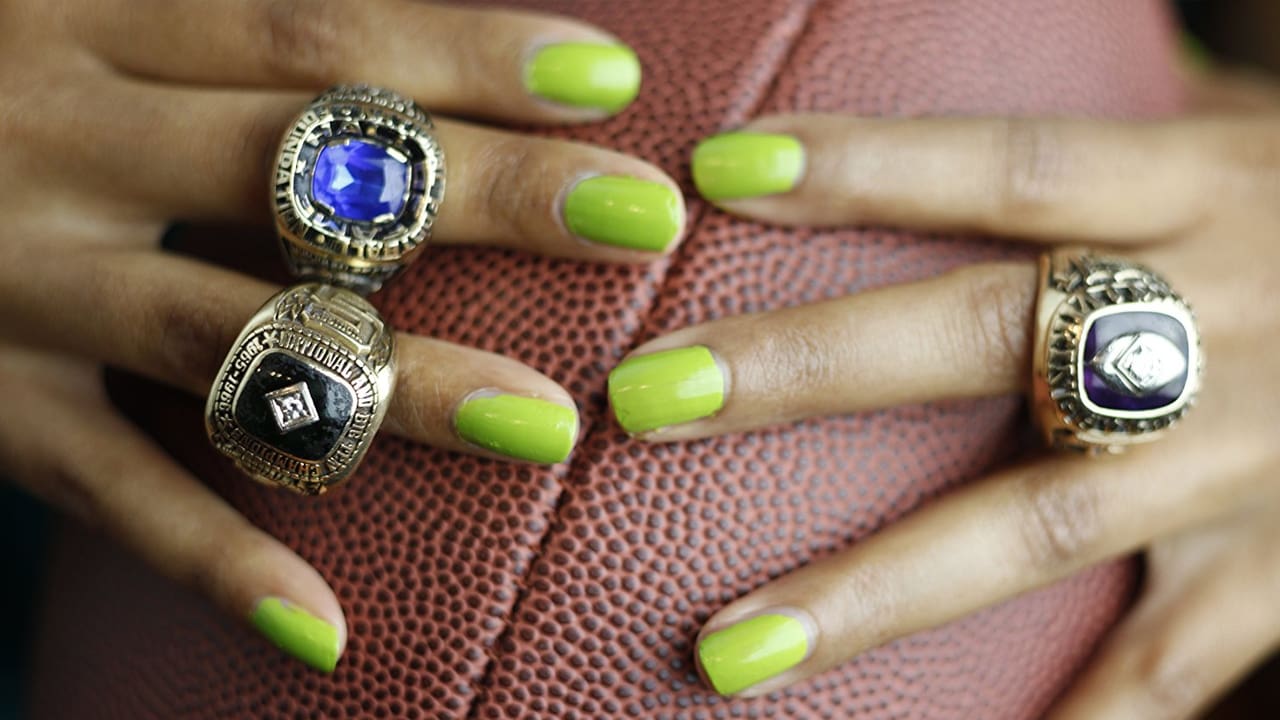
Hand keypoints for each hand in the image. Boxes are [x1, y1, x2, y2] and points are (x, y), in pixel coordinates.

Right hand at [0, 0, 684, 671]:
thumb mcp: (87, 24)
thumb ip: (231, 41)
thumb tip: (405, 67)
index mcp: (96, 29)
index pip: (314, 32)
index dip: (466, 52)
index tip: (612, 78)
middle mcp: (60, 144)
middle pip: (305, 171)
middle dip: (489, 195)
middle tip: (646, 221)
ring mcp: (15, 284)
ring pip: (229, 340)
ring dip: (396, 390)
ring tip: (550, 430)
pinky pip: (109, 494)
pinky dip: (214, 559)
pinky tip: (325, 629)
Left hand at [605, 69, 1279, 716]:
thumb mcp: (1239, 138)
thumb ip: (1104, 132)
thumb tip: (935, 84)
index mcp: (1197, 189)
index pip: (1004, 165)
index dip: (864, 162)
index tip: (712, 173)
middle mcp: (1214, 321)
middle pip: (982, 335)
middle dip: (808, 368)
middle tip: (647, 398)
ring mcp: (1250, 460)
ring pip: (1045, 529)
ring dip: (879, 592)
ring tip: (726, 647)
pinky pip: (1167, 672)